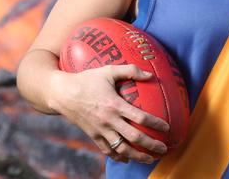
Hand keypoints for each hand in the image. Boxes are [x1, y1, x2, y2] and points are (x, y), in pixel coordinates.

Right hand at [50, 64, 169, 163]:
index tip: (167, 128)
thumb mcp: (108, 70)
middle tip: (164, 149)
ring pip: (122, 149)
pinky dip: (118, 157)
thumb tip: (150, 75)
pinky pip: (107, 150)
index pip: (140, 117)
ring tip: (150, 159)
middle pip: (134, 137)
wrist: (62, 93)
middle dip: (151, 145)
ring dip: (138, 156)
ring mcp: (100, 130)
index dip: (156, 124)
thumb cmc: (87, 79)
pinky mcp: (93, 136)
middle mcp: (109, 121)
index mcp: (115, 105)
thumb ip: (130, 70)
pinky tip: (127, 159)